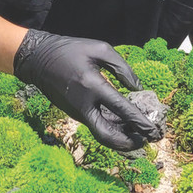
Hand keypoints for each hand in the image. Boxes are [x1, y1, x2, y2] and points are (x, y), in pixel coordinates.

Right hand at [13, 29, 161, 150]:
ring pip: (102, 134)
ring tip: (141, 135)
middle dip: (128, 143)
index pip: (120, 109)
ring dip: (122, 138)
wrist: (38, 59)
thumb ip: (122, 67)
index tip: (153, 129)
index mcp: (92, 86)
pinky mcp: (74, 114)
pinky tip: (126, 126)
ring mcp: (77, 112)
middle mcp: (84, 105)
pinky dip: (112, 129)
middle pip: (107, 136)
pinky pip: (96, 126)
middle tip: (146, 141)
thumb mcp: (100, 49)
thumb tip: (137, 88)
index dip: (139, 121)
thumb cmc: (71, 50)